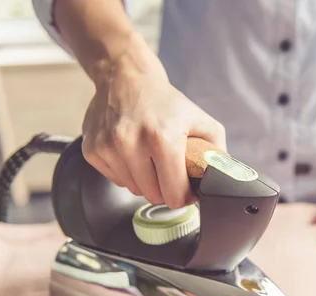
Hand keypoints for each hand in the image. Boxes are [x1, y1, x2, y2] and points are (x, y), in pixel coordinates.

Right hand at [81, 36, 225, 208]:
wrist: (125, 76)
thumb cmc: (164, 101)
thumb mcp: (200, 119)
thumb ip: (216, 150)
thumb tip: (223, 177)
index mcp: (162, 138)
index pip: (174, 194)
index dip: (184, 197)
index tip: (187, 190)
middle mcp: (130, 143)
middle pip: (153, 196)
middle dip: (165, 189)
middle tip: (169, 171)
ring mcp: (108, 148)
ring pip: (134, 190)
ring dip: (145, 181)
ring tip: (150, 158)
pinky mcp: (92, 150)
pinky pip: (116, 180)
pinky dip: (127, 173)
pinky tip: (132, 153)